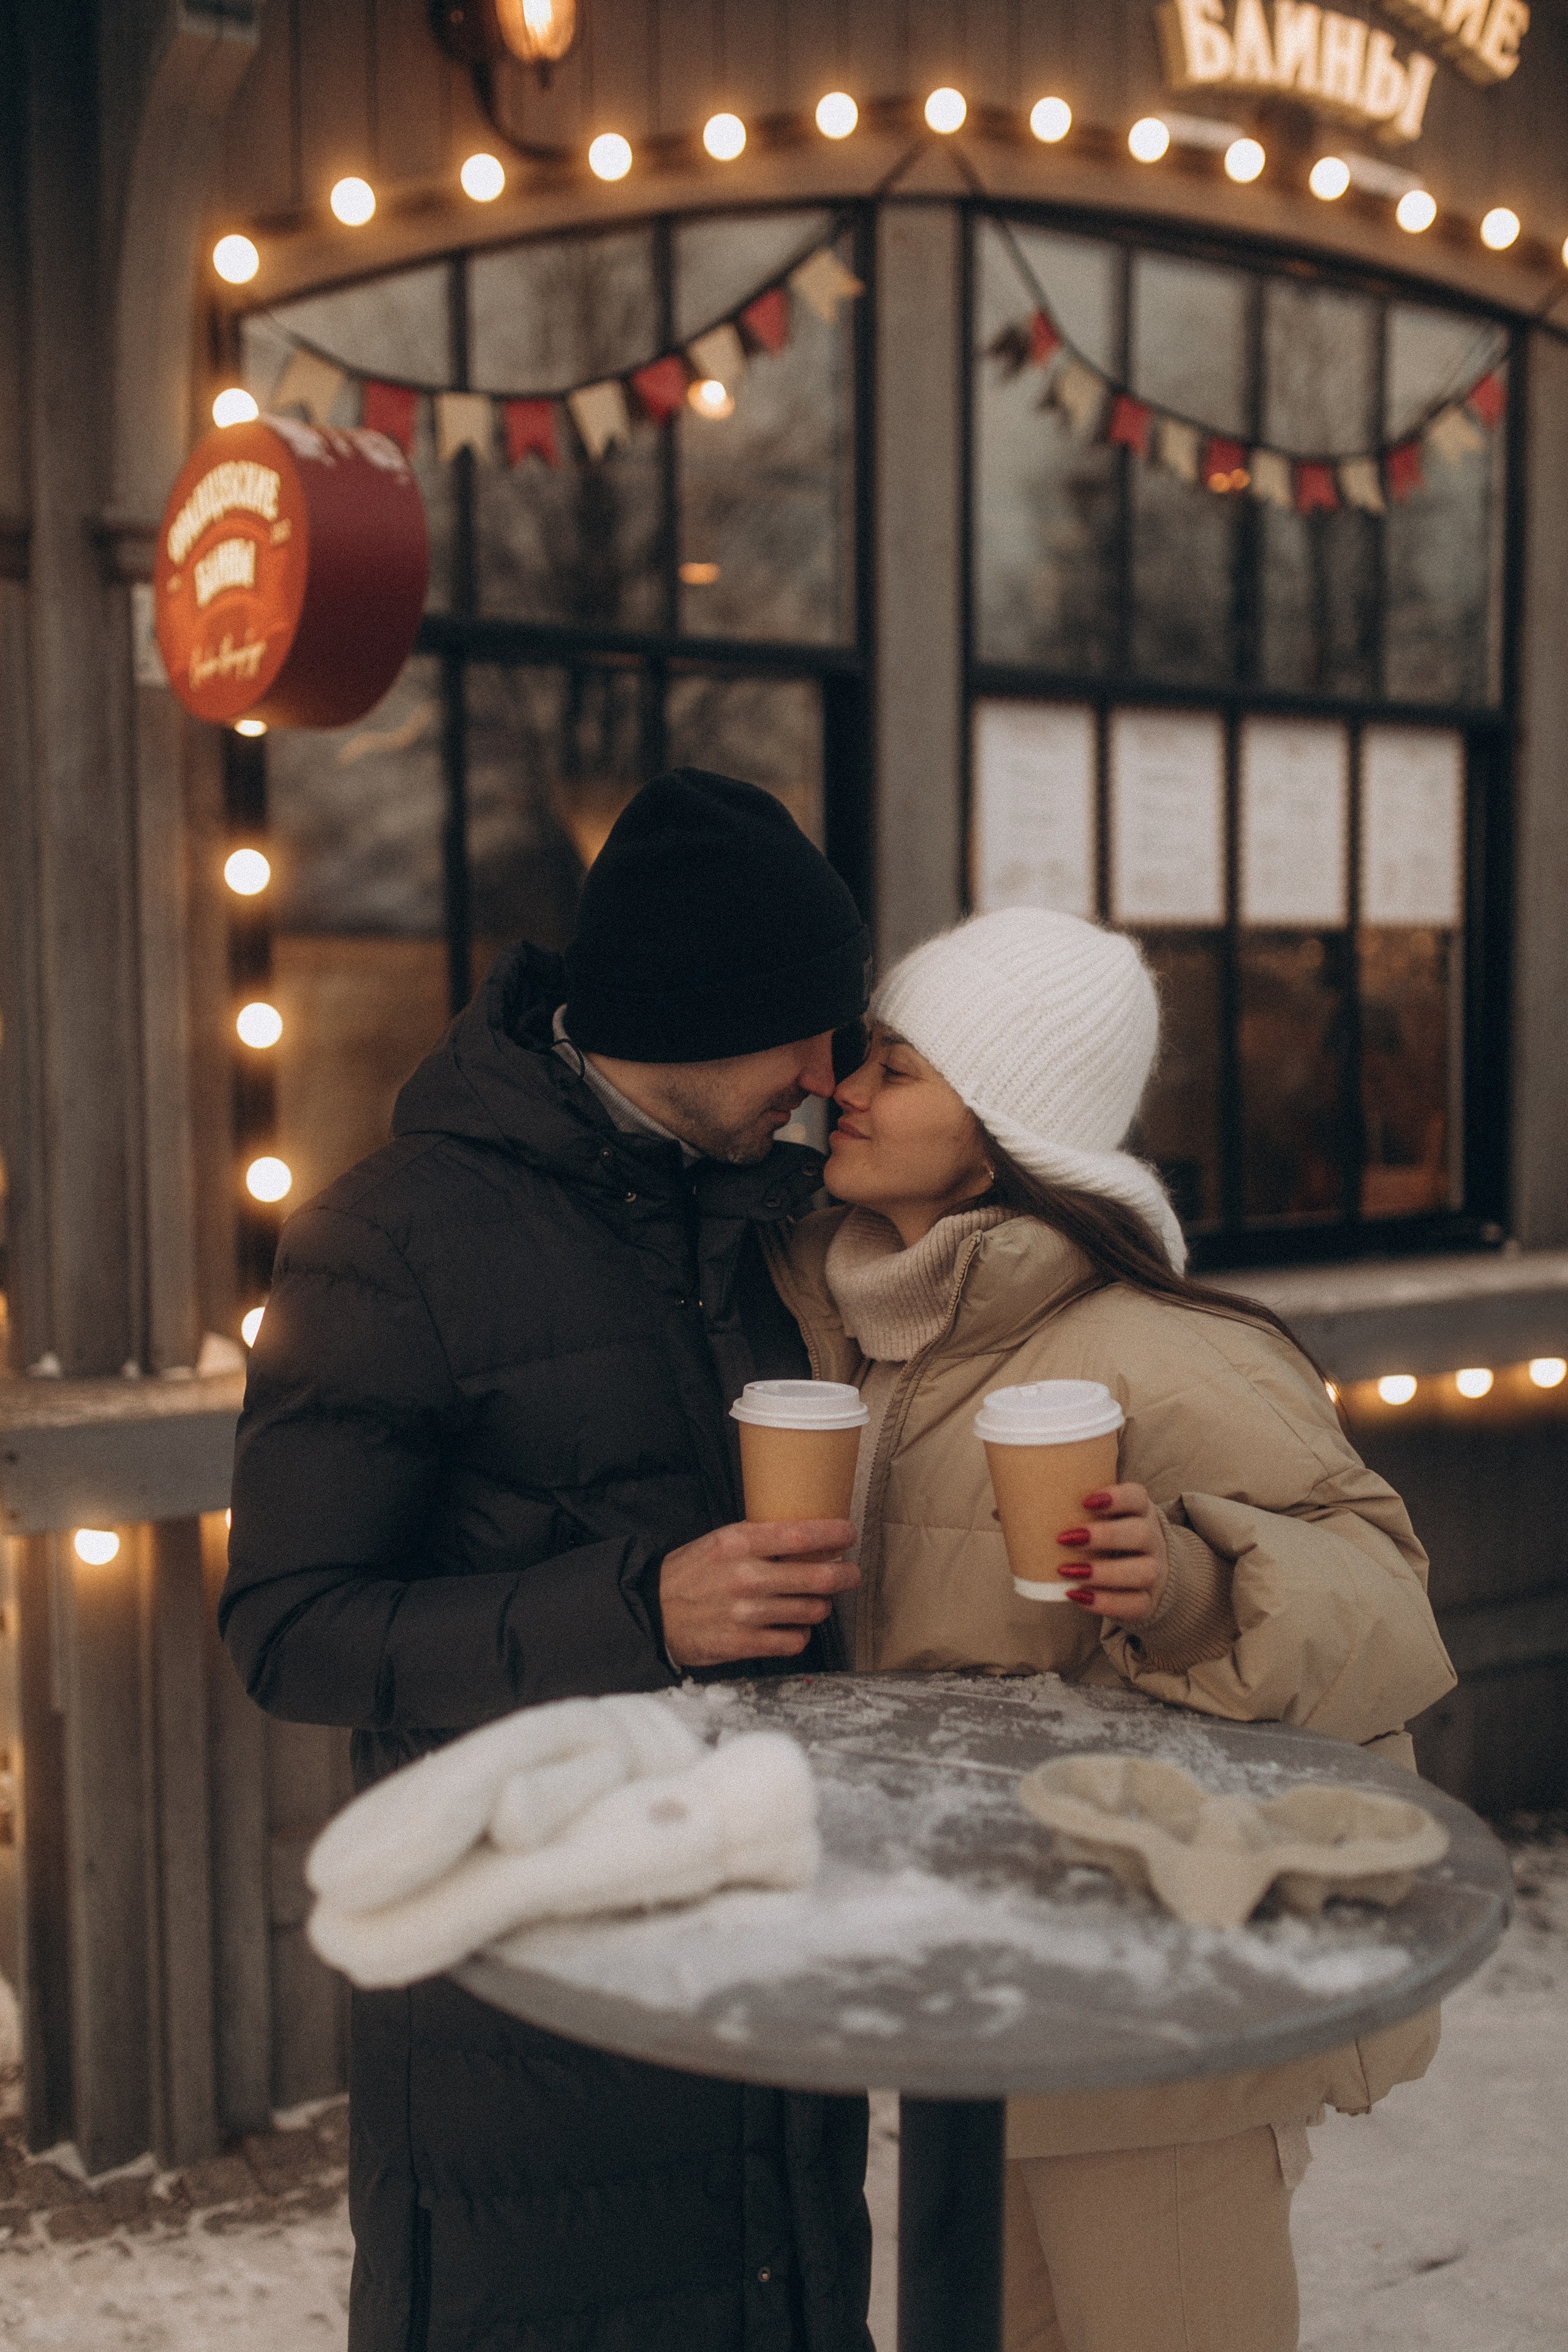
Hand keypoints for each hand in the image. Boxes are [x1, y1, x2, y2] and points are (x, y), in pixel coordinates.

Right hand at [660, 1520, 858, 1668]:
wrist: (653, 1612)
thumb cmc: (690, 1573)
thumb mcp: (719, 1541)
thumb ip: (759, 1538)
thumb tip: (807, 1537)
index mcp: (739, 1543)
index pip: (800, 1535)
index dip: (833, 1535)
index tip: (848, 1534)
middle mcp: (746, 1577)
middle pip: (817, 1577)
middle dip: (844, 1575)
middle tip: (850, 1573)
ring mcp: (747, 1613)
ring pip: (811, 1611)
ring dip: (820, 1606)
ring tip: (816, 1601)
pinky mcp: (744, 1644)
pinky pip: (794, 1641)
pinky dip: (800, 1634)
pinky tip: (793, 1627)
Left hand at [1054, 1483, 1169, 1623]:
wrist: (1143, 1579)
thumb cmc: (1109, 1543)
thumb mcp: (1101, 1521)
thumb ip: (1067, 1512)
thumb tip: (1006, 1508)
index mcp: (1140, 1513)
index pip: (1138, 1497)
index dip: (1117, 1497)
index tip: (1085, 1501)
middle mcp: (1153, 1541)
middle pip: (1141, 1534)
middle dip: (1105, 1536)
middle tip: (1066, 1538)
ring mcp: (1155, 1572)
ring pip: (1142, 1572)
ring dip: (1103, 1572)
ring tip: (1067, 1571)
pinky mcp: (1148, 1602)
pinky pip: (1135, 1604)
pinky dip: (1105, 1602)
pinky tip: (1076, 1596)